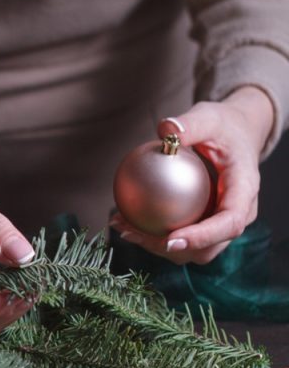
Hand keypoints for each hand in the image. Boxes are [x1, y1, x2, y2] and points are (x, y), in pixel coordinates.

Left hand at [111, 86, 273, 264]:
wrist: (234, 135)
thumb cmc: (223, 126)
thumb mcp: (209, 117)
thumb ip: (190, 124)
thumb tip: (166, 131)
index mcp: (245, 192)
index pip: (230, 223)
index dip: (202, 237)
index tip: (171, 239)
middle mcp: (236, 214)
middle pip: (207, 247)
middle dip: (170, 248)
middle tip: (134, 234)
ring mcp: (219, 224)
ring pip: (189, 250)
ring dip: (154, 245)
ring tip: (123, 228)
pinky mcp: (202, 225)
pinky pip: (177, 237)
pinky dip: (150, 234)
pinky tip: (121, 220)